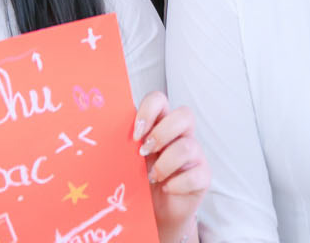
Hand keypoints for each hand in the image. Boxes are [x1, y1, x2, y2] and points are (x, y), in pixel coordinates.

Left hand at [133, 92, 208, 242]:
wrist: (158, 209)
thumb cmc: (143, 176)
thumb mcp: (133, 155)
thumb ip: (128, 139)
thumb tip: (106, 125)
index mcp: (162, 122)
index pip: (159, 99)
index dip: (148, 111)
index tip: (135, 133)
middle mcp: (182, 134)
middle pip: (185, 115)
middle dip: (162, 133)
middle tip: (145, 152)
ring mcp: (196, 155)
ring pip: (189, 146)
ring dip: (165, 164)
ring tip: (152, 176)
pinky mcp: (204, 177)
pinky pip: (196, 175)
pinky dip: (177, 184)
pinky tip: (166, 188)